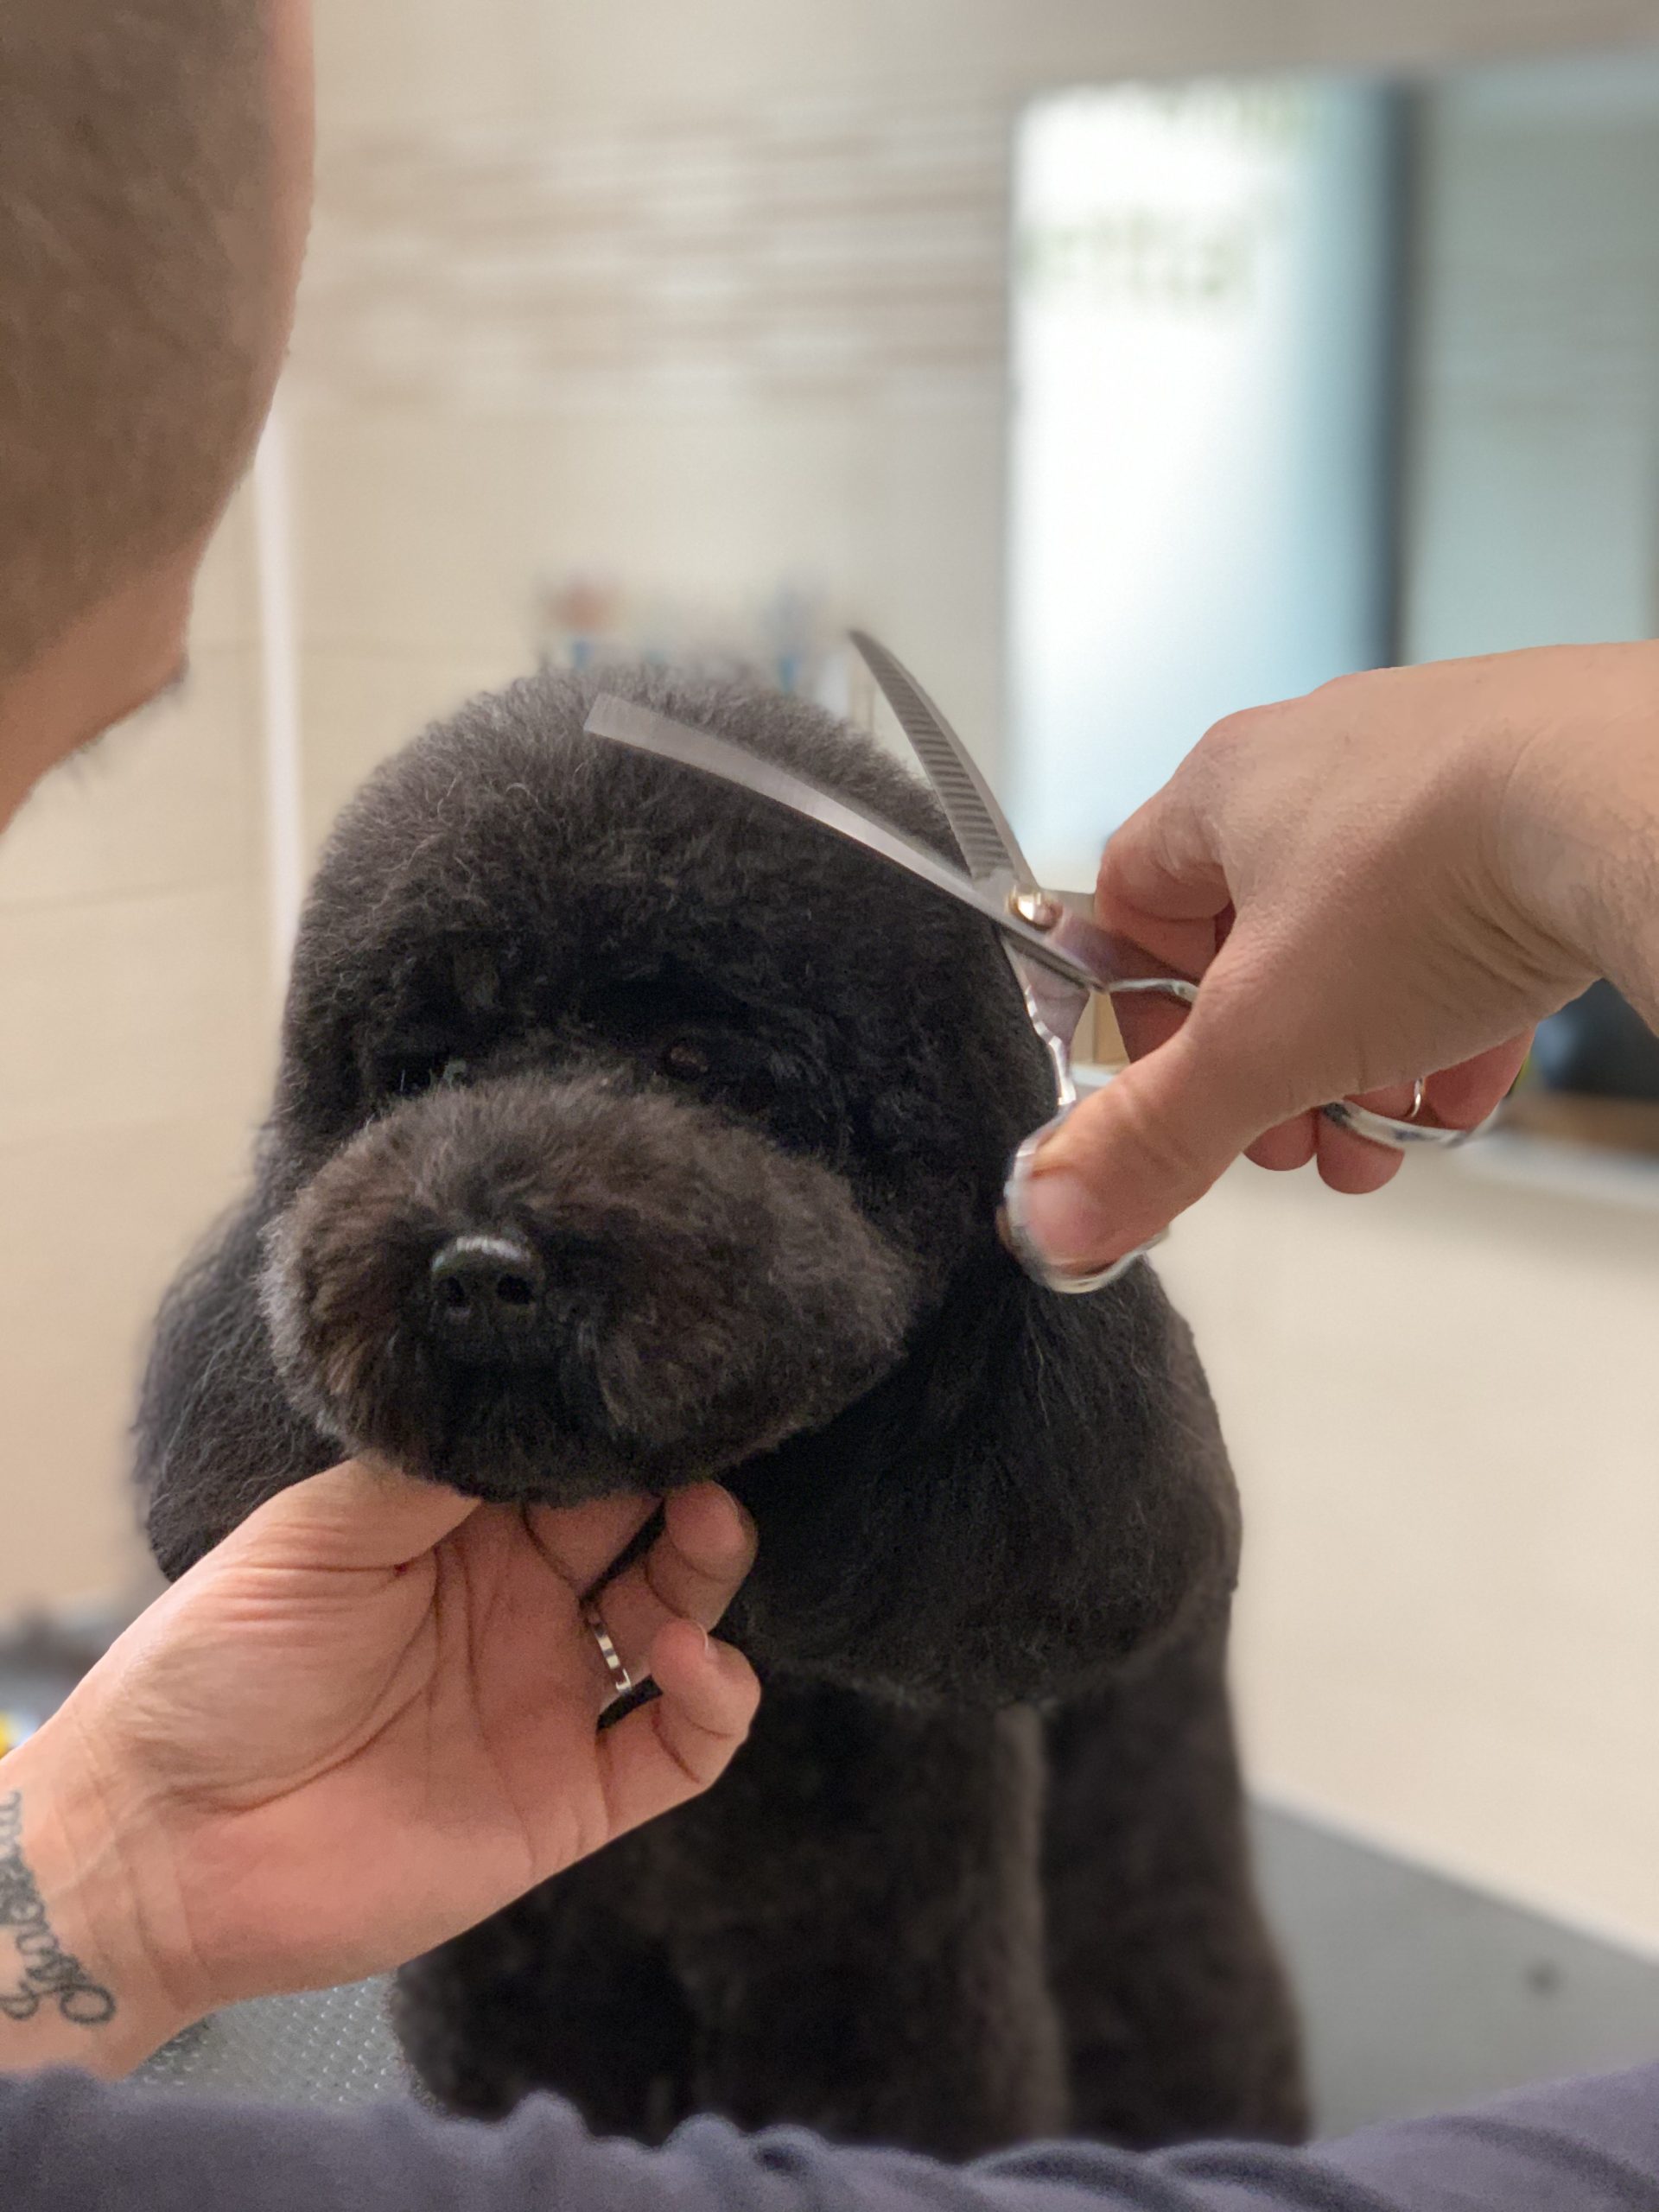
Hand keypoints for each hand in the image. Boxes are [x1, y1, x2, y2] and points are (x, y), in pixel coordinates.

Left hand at [0, 1464, 757, 2075]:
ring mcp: (548, 1699)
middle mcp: (519, 1604)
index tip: (661, 1384)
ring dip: (711, 1572)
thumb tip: (528, 1389)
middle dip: (688, 1484)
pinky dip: (717, 1702)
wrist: (161, 1842)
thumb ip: (431, 1470)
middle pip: (645, 1528)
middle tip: (707, 1455)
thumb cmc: (215, 1666)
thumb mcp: (315, 1535)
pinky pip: (680, 1751)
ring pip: (678, 1619)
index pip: (572, 1462)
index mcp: (460, 1531)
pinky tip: (691, 1658)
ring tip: (707, 1531)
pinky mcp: (568, 1798)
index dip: (619, 1427)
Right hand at [1015, 645, 1658, 1274]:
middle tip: (1289, 1135)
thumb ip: (1155, 1134)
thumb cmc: (1435, 873)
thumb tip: (1058, 1212)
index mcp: (1223, 788)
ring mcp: (1433, 772)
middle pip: (1253, 943)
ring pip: (1364, 943)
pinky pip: (1466, 924)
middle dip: (1270, 1067)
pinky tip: (1468, 1082)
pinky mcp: (1529, 801)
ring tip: (1387, 1130)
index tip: (1182, 1091)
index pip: (1129, 904)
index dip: (1145, 1014)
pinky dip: (1455, 1015)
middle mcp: (1319, 764)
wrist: (1623, 801)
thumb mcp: (1263, 1042)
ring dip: (1361, 1056)